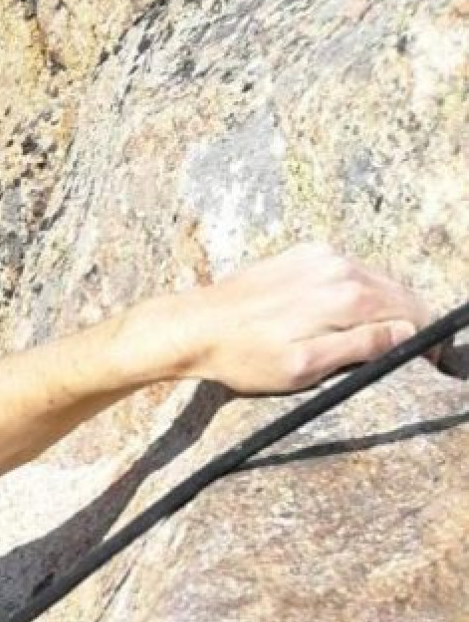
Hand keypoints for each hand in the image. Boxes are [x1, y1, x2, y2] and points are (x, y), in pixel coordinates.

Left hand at [154, 244, 435, 392]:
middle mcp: (340, 267)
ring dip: (382, 307)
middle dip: (408, 323)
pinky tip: (340, 316)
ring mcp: (321, 256)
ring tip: (375, 338)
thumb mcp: (305, 367)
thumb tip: (405, 335)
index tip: (428, 363)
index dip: (425, 341)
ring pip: (375, 283)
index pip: (413, 315)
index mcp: (348, 297)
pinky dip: (355, 292)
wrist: (192, 327)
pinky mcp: (303, 254)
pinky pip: (347, 273)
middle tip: (406, 353)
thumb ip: (361, 349)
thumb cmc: (243, 356)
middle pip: (399, 295)